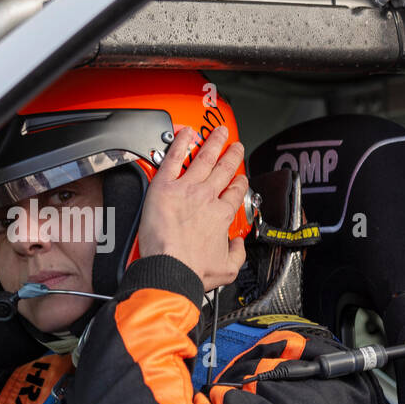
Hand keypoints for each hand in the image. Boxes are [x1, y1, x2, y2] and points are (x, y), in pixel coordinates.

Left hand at [137, 124, 246, 291]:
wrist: (169, 269)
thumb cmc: (192, 270)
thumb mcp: (227, 269)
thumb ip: (238, 254)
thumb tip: (238, 246)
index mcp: (221, 215)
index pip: (235, 192)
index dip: (239, 184)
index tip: (240, 180)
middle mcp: (207, 198)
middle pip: (224, 169)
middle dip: (232, 155)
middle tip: (236, 146)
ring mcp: (186, 190)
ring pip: (204, 158)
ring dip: (214, 142)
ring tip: (219, 132)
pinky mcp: (165, 187)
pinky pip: (174, 159)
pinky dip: (181, 144)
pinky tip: (187, 133)